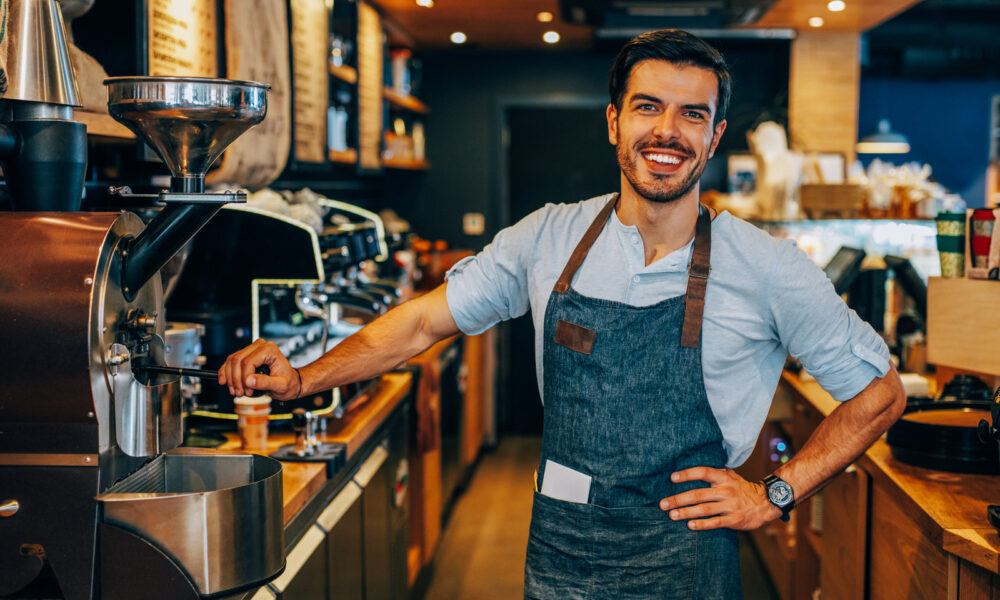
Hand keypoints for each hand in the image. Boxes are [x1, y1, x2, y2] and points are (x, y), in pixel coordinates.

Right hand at [218, 339, 301, 400]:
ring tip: (236, 392)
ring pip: (232, 361)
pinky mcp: (247, 355)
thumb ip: (266, 383)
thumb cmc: (289, 382)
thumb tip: (249, 380)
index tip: (247, 391)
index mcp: (269, 350)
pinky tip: (224, 382)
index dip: (243, 378)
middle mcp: (260, 346)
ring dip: (230, 378)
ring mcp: (252, 349)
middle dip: (235, 379)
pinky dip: (226, 372)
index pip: (248, 362)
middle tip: (240, 393)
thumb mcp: (281, 386)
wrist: (291, 382)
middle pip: (237, 360)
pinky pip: (231, 362)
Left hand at [659, 467, 781, 530]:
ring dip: (686, 512)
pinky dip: (702, 524)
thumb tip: (690, 471)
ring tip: (672, 515)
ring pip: (704, 509)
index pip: (703, 472)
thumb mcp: (730, 476)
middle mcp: (726, 490)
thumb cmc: (742, 488)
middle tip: (663, 504)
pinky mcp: (735, 520)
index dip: (687, 474)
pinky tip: (690, 526)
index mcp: (724, 477)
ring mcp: (730, 505)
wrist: (767, 502)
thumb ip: (714, 474)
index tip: (672, 478)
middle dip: (678, 499)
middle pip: (698, 494)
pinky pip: (716, 522)